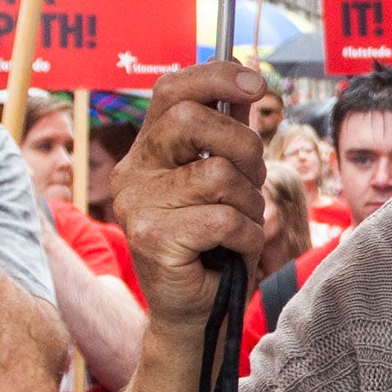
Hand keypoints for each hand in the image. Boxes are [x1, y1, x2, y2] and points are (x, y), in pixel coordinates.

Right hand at [112, 62, 267, 331]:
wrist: (194, 314)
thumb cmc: (214, 246)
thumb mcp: (226, 184)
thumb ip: (230, 138)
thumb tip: (249, 84)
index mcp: (148, 152)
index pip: (171, 90)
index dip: (216, 76)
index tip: (258, 84)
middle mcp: (133, 173)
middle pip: (193, 121)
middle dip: (244, 146)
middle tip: (254, 178)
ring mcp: (137, 205)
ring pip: (219, 176)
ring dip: (249, 204)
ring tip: (240, 228)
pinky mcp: (153, 238)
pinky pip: (225, 218)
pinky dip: (247, 236)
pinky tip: (234, 252)